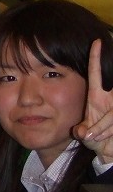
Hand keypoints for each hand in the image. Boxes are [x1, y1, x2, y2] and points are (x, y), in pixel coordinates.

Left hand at [74, 39, 112, 163]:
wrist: (108, 150)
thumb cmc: (96, 136)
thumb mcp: (87, 133)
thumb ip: (84, 130)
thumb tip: (83, 132)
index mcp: (96, 96)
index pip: (96, 73)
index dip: (96, 58)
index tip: (96, 42)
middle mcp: (110, 98)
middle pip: (111, 85)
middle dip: (106, 96)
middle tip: (103, 93)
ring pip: (112, 113)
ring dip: (102, 126)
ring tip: (94, 135)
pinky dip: (106, 131)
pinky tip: (100, 136)